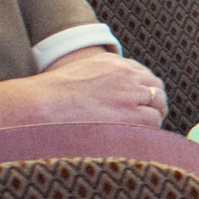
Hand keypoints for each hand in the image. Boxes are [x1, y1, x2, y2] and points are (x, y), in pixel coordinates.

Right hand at [31, 48, 165, 128]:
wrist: (41, 107)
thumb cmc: (50, 98)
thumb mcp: (78, 75)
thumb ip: (99, 78)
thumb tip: (108, 97)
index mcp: (111, 63)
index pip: (141, 73)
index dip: (143, 89)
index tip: (140, 101)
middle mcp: (125, 74)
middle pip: (155, 86)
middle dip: (154, 101)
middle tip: (148, 116)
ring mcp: (130, 93)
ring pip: (158, 104)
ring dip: (153, 115)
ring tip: (142, 128)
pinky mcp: (131, 115)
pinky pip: (152, 121)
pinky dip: (149, 128)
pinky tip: (136, 135)